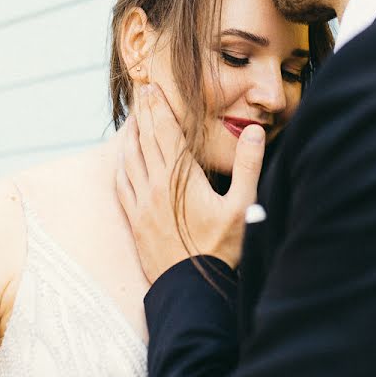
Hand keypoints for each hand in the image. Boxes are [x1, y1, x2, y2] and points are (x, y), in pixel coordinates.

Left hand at [115, 84, 264, 283]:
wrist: (192, 289)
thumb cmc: (222, 249)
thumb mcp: (243, 205)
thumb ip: (248, 165)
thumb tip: (253, 131)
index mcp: (180, 178)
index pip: (166, 132)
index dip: (158, 107)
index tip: (151, 87)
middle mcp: (155, 186)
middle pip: (145, 140)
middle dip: (144, 113)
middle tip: (140, 91)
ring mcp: (142, 204)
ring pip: (129, 159)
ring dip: (131, 135)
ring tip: (133, 118)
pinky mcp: (135, 220)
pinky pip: (122, 183)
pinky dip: (122, 164)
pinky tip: (123, 159)